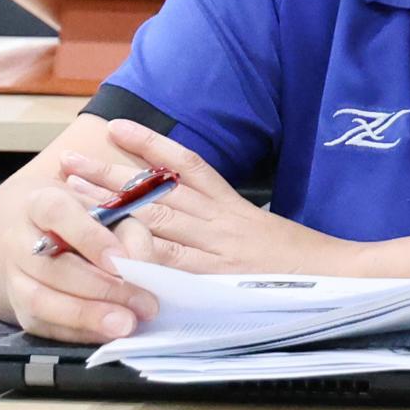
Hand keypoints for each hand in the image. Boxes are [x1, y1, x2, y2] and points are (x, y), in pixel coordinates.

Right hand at [0, 162, 155, 344]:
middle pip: (52, 267)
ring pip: (41, 300)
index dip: (89, 238)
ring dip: (87, 316)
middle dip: (102, 288)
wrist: (44, 236)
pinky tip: (107, 333)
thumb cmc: (89, 222)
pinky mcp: (18, 306)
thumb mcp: (114, 214)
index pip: (57, 213)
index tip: (121, 261)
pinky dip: (78, 332)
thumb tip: (140, 266)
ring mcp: (14, 275)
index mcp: (41, 203)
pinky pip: (43, 325)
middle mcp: (19, 238)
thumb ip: (131, 234)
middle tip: (143, 304)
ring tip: (126, 324)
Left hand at [93, 120, 342, 277]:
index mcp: (233, 207)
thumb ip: (228, 227)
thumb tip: (193, 221)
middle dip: (109, 177)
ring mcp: (215, 249)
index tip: (117, 129)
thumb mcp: (266, 233)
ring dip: (111, 208)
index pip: (185, 166)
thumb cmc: (304, 264)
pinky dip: (140, 260)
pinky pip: (171, 263)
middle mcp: (219, 222)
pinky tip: (109, 250)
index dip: (149, 146)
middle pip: (156, 193)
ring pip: (155, 220)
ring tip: (73, 195)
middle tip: (70, 163)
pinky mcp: (215, 277)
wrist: (340, 281)